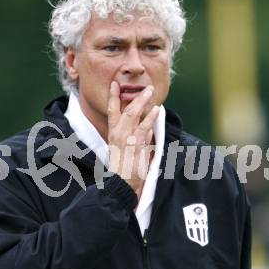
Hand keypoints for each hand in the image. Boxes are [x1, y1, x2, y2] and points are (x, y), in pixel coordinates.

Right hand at [107, 81, 159, 198]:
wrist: (121, 183)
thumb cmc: (124, 170)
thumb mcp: (127, 151)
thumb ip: (138, 139)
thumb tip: (149, 131)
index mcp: (113, 134)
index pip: (111, 111)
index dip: (112, 97)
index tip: (114, 85)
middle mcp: (118, 134)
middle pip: (125, 109)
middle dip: (135, 97)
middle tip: (144, 88)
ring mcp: (126, 138)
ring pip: (134, 114)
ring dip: (143, 101)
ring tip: (150, 92)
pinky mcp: (135, 144)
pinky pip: (144, 127)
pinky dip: (151, 117)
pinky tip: (156, 110)